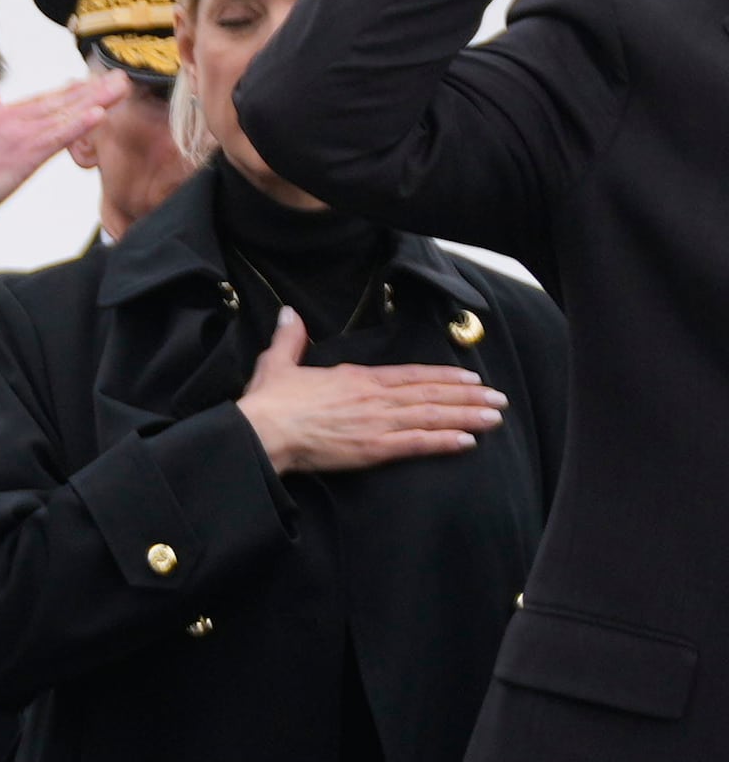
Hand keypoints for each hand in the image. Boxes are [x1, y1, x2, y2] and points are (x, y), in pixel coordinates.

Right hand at [0, 76, 128, 251]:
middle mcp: (2, 119)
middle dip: (87, 88)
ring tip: (120, 86)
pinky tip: (101, 113)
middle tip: (116, 76)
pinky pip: (58, 136)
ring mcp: (13, 136)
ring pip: (62, 112)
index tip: (84, 85)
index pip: (32, 102)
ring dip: (95, 98)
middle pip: (53, 100)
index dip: (63, 93)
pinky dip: (80, 123)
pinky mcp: (21, 157)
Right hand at [234, 309, 496, 472]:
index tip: (470, 378)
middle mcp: (376, 397)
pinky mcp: (372, 448)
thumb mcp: (277, 363)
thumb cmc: (268, 402)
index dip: (444, 376)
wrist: (261, 432)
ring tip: (494, 418)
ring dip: (466, 416)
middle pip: (431, 394)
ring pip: (432, 417)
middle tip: (499, 399)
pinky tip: (467, 442)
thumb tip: (289, 314)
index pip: (412, 375)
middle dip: (468, 396)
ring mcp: (377, 423)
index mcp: (358, 378)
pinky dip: (443, 441)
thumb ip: (290, 339)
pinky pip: (417, 444)